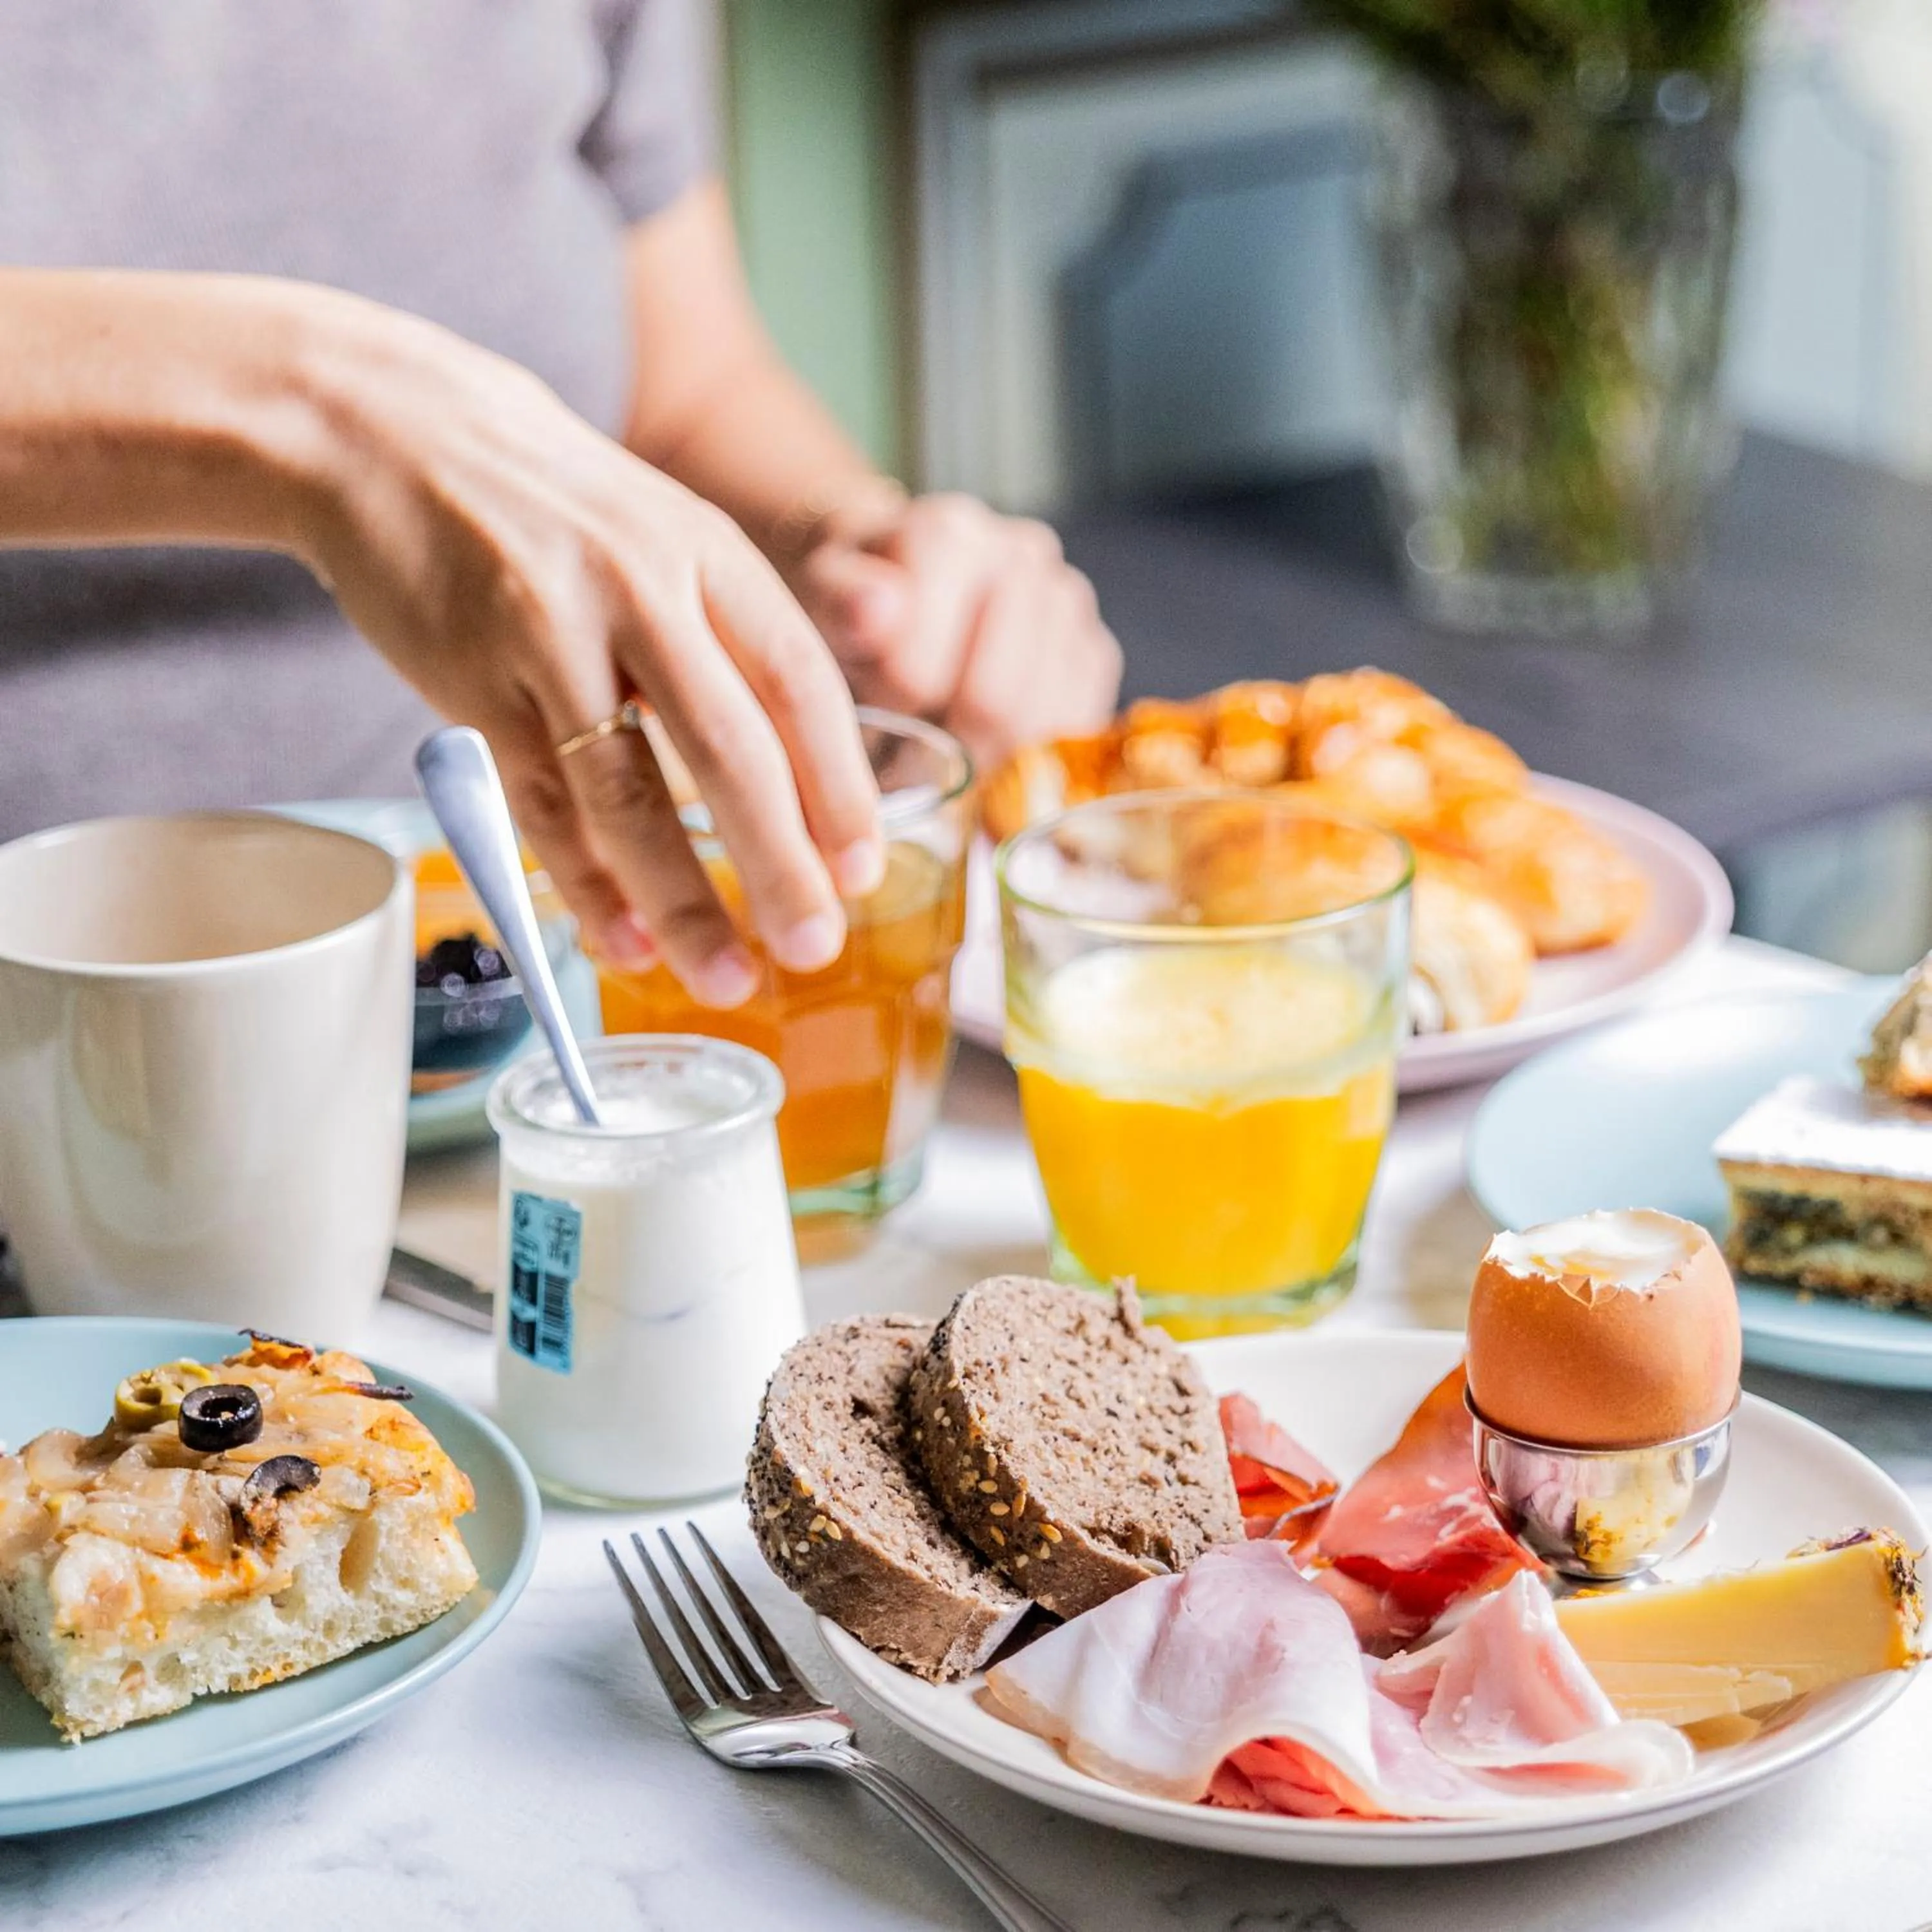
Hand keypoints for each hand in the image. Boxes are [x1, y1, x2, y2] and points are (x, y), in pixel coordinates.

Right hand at [296, 297, 883, 1005]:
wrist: (385, 429)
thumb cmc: (550, 505)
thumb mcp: (661, 533)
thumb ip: (727, 635)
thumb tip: (800, 774)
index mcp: (706, 552)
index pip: (800, 682)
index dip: (840, 784)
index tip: (864, 868)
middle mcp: (638, 590)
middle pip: (731, 749)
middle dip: (780, 862)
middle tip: (817, 945)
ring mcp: (548, 638)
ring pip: (629, 796)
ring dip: (682, 900)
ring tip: (725, 977)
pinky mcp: (469, 684)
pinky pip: (540, 807)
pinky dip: (585, 884)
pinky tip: (625, 941)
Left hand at [789, 491, 1122, 770]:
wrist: (898, 582)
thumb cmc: (856, 599)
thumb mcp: (822, 596)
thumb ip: (841, 602)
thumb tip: (877, 610)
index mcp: (948, 535)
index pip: (919, 670)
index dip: (888, 711)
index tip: (867, 699)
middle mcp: (1024, 556)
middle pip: (992, 703)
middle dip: (940, 739)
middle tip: (903, 732)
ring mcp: (1069, 602)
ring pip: (1035, 725)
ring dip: (980, 750)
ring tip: (940, 728)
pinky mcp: (1095, 652)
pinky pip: (1070, 731)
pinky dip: (1024, 748)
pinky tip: (983, 730)